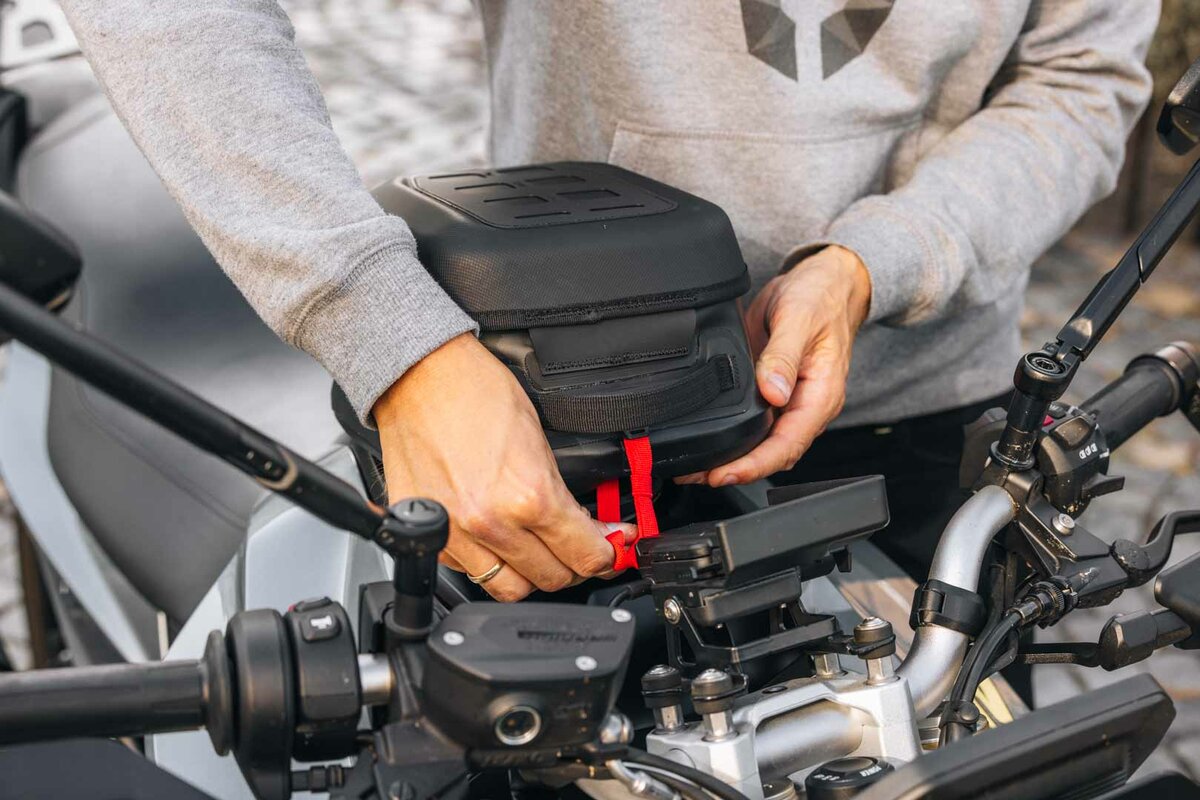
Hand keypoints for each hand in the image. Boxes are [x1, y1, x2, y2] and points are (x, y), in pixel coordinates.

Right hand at [373, 334, 631, 600]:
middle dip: (573, 565)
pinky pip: (471, 572)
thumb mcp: (540, 439)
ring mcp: (456, 536)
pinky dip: (489, 563)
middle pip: (552, 579)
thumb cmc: (476, 392)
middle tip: (577, 547)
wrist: (420, 377)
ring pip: (510, 588)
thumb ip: (563, 493)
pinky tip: (497, 539)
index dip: (608, 555)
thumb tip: (588, 528)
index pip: (585, 556)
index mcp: (530, 496)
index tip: (612, 550)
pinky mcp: (431, 537)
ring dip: (531, 574)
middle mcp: (491, 524)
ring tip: (538, 550)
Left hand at [681, 246, 871, 485]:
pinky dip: (732, 438)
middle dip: (737, 471)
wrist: (823, 282)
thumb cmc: (820, 297)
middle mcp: (806, 406)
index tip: (725, 474)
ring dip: (731, 459)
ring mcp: (789, 402)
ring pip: (763, 444)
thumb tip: (773, 392)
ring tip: (695, 467)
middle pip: (773, 454)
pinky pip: (755, 425)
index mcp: (821, 395)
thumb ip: (784, 356)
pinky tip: (708, 441)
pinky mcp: (773, 394)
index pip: (788, 444)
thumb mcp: (800, 318)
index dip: (755, 465)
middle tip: (696, 475)